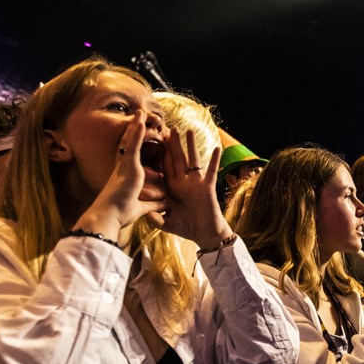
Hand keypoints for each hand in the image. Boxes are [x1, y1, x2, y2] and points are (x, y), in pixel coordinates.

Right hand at [74, 111, 165, 238]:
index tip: (138, 136)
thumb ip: (153, 204)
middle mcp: (122, 168)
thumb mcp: (142, 207)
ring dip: (135, 126)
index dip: (134, 146)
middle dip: (133, 131)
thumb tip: (164, 204)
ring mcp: (124, 165)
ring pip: (130, 141)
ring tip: (140, 112)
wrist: (109, 216)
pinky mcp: (128, 166)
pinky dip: (137, 133)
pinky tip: (141, 121)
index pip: (131, 157)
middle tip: (138, 118)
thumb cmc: (121, 214)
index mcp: (125, 177)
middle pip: (128, 144)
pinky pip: (134, 145)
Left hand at [149, 128, 232, 247]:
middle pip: (178, 159)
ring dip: (191, 146)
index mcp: (173, 188)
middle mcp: (184, 183)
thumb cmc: (188, 229)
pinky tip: (217, 148)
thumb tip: (145, 213)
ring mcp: (196, 184)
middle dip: (174, 144)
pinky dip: (215, 160)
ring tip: (189, 131)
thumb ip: (155, 219)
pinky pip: (211, 171)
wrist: (205, 235)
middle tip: (171, 128)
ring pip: (193, 160)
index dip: (161, 154)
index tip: (156, 141)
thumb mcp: (167, 223)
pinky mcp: (208, 188)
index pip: (165, 167)